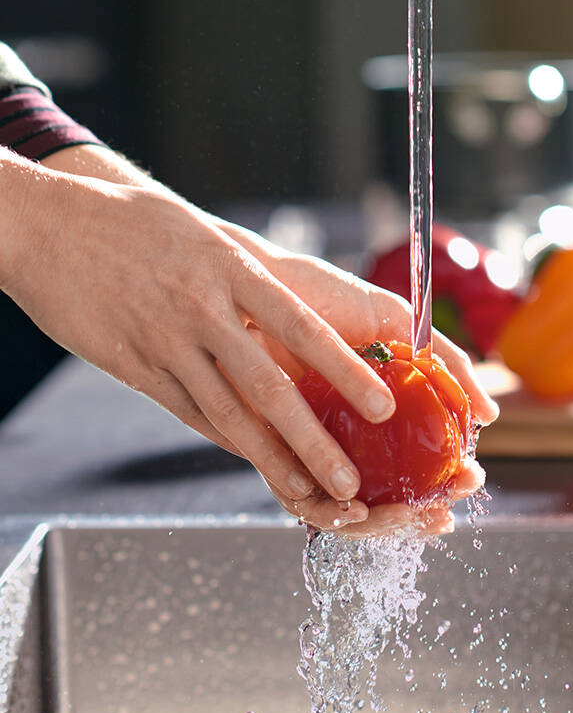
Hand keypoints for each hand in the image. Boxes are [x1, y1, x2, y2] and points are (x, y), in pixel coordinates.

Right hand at [0, 150, 397, 528]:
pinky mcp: (135, 367)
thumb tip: (291, 313)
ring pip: (229, 414)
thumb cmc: (132, 220)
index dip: (346, 372)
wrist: (50, 224)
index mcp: (230, 269)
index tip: (383, 406)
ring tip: (309, 492)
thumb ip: (245, 275)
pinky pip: (188, 411)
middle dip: (315, 440)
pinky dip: (225, 441)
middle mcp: (203, 310)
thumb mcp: (202, 234)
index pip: (302, 328)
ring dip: (272, 459)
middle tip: (351, 481)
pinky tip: (253, 463)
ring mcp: (167, 343)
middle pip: (270, 387)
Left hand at [216, 227, 499, 531]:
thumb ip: (444, 363)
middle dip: (419, 512)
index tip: (471, 480)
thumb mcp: (394, 322)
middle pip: (385, 495)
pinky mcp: (267, 450)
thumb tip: (489, 415)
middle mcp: (341, 437)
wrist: (253, 280)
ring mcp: (307, 446)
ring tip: (409, 514)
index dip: (443, 482)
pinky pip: (298, 497)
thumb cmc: (320, 297)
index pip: (414, 463)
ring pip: (346, 508)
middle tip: (447, 507)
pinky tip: (356, 506)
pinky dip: (328, 511)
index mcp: (374, 412)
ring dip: (381, 524)